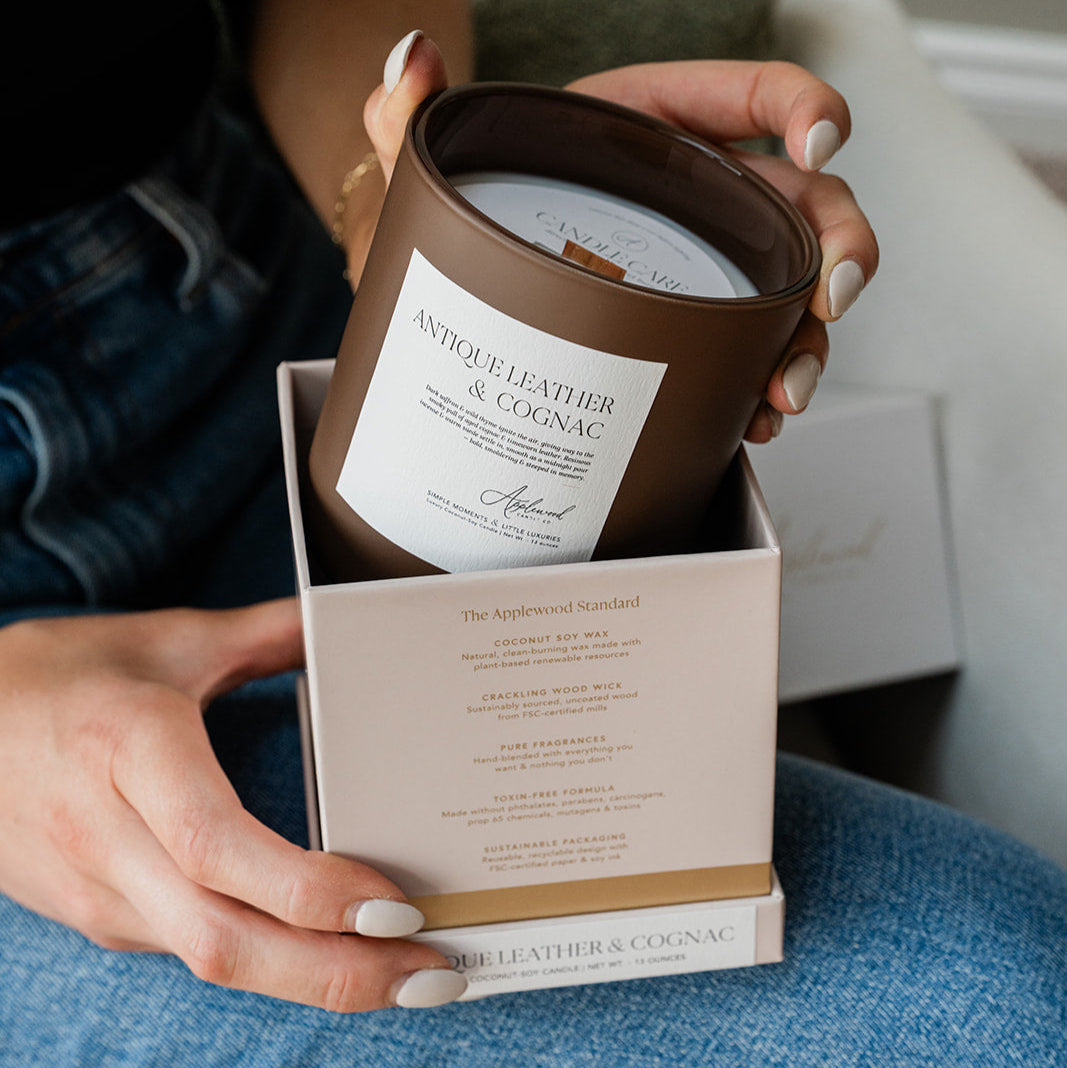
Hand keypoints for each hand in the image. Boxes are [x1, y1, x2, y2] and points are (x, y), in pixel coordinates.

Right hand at [0, 600, 462, 1010]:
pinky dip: (271, 962)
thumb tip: (345, 618)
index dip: (308, 891)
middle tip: (435, 972)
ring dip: (313, 979)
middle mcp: (108, 837)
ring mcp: (98, 890)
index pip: (217, 848)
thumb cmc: (60, 674)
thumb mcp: (168, 639)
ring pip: (211, 960)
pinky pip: (195, 950)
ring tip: (405, 975)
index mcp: (129, 752)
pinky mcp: (99, 915)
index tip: (394, 906)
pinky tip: (329, 951)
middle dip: (336, 972)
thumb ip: (266, 631)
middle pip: (223, 938)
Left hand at [363, 37, 877, 441]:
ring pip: (789, 292)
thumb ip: (409, 118)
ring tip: (783, 393)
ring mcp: (699, 270)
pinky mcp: (691, 330)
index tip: (822, 138)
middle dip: (839, 249)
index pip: (748, 95)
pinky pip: (747, 353)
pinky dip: (758, 385)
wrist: (458, 307)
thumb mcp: (436, 180)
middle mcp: (691, 197)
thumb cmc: (462, 226)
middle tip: (829, 299)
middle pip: (801, 207)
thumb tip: (412, 57)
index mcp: (646, 128)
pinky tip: (753, 419)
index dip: (804, 104)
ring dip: (806, 341)